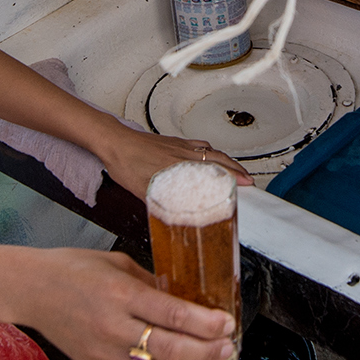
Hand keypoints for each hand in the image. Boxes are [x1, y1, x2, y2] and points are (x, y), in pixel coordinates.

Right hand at [23, 248, 236, 359]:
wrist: (30, 290)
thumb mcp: (116, 264)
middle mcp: (113, 327)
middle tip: (229, 348)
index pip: (174, 315)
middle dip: (208, 351)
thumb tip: (184, 299)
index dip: (207, 324)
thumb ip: (150, 284)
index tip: (228, 323)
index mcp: (121, 294)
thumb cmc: (73, 269)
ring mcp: (104, 352)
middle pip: (173, 350)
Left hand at [96, 124, 251, 202]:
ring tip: (234, 167)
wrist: (112, 141)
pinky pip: (197, 144)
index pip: (213, 169)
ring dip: (225, 159)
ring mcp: (178, 145)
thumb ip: (159, 203)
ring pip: (209, 150)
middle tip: (247, 178)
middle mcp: (182, 153)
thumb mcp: (142, 190)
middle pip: (217, 158)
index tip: (245, 183)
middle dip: (236, 168)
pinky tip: (208, 152)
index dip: (232, 176)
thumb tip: (171, 218)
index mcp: (178, 165)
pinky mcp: (171, 141)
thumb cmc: (124, 163)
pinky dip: (208, 149)